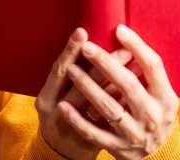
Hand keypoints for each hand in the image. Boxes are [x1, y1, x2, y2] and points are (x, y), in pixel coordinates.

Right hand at [35, 27, 132, 159]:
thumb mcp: (56, 96)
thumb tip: (91, 42)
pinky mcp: (91, 143)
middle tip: (122, 47)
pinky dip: (123, 103)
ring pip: (98, 105)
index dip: (70, 51)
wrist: (61, 154)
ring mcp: (74, 130)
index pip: (58, 71)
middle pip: (80, 87)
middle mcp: (56, 115)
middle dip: (103, 65)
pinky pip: (111, 121)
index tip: (83, 32)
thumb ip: (69, 74)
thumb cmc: (61, 115)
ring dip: (118, 82)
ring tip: (134, 62)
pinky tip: (135, 88)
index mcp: (45, 98)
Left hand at [57, 25, 178, 159]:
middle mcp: (152, 116)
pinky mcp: (118, 148)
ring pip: (108, 107)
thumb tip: (128, 39)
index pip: (153, 66)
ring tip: (71, 69)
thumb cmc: (154, 113)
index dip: (137, 46)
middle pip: (128, 84)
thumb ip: (149, 73)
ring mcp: (135, 134)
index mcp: (166, 98)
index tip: (119, 30)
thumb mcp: (161, 95)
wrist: (157, 155)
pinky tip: (64, 105)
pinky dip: (78, 120)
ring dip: (88, 86)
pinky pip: (94, 133)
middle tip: (87, 47)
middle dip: (105, 63)